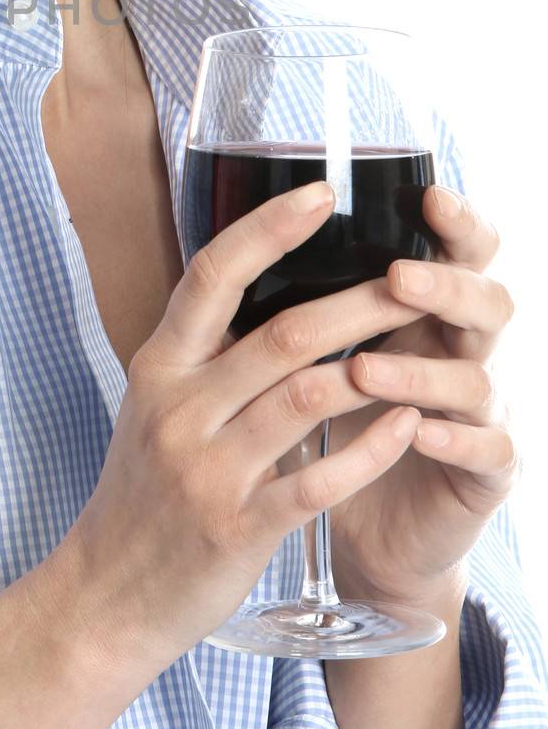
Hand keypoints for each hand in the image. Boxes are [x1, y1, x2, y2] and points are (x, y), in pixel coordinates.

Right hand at [66, 180, 430, 679]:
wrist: (107, 592)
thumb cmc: (143, 491)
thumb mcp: (154, 406)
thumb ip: (204, 355)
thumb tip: (267, 289)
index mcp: (159, 366)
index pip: (213, 276)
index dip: (268, 229)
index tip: (321, 193)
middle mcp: (179, 409)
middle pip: (281, 335)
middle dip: (357, 301)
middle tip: (411, 277)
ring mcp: (207, 471)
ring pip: (307, 399)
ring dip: (373, 369)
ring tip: (422, 347)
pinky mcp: (237, 528)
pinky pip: (318, 480)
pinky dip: (369, 449)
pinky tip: (405, 426)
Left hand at [307, 185, 519, 607]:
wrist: (364, 534)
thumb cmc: (333, 427)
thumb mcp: (315, 357)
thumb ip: (301, 302)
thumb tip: (241, 234)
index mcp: (428, 310)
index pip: (460, 251)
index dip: (457, 221)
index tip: (428, 194)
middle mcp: (464, 351)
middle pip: (486, 299)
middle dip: (443, 284)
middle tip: (397, 276)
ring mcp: (482, 413)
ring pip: (476, 377)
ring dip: (420, 371)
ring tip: (367, 369)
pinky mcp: (486, 475)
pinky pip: (488, 451)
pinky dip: (453, 440)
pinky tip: (417, 434)